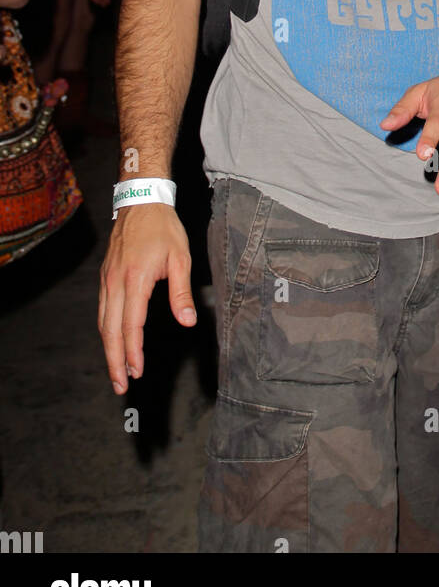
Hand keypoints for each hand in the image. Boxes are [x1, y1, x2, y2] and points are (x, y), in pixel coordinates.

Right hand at [98, 203, 195, 393]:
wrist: (141, 201)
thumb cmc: (163, 228)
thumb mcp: (180, 258)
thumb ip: (181, 293)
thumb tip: (187, 322)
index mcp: (135, 280)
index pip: (131, 325)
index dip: (133, 352)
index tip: (137, 371)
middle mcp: (115, 282)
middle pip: (110, 331)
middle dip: (115, 361)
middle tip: (120, 385)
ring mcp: (107, 280)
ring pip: (103, 322)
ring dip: (109, 350)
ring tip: (117, 372)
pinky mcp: (105, 277)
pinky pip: (103, 310)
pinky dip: (106, 331)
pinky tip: (113, 342)